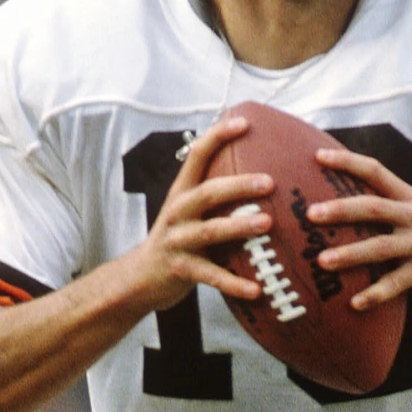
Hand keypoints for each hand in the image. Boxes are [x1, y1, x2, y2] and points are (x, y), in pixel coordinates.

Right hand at [121, 116, 272, 310]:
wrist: (141, 277)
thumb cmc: (178, 238)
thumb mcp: (188, 210)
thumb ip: (214, 192)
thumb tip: (260, 168)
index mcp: (182, 192)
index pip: (197, 155)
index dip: (218, 136)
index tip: (244, 122)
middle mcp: (176, 211)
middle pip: (208, 192)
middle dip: (239, 185)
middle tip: (270, 182)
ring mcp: (177, 241)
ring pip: (211, 231)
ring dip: (240, 227)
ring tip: (267, 223)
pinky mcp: (181, 270)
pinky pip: (212, 276)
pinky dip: (234, 283)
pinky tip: (257, 290)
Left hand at [307, 147, 411, 309]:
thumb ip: (384, 206)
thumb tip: (334, 204)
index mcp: (407, 197)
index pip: (375, 171)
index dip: (347, 162)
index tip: (317, 156)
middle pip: (373, 207)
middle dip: (340, 210)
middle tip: (310, 214)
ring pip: (381, 247)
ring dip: (350, 254)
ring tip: (322, 261)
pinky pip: (397, 283)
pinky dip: (375, 294)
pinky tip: (354, 302)